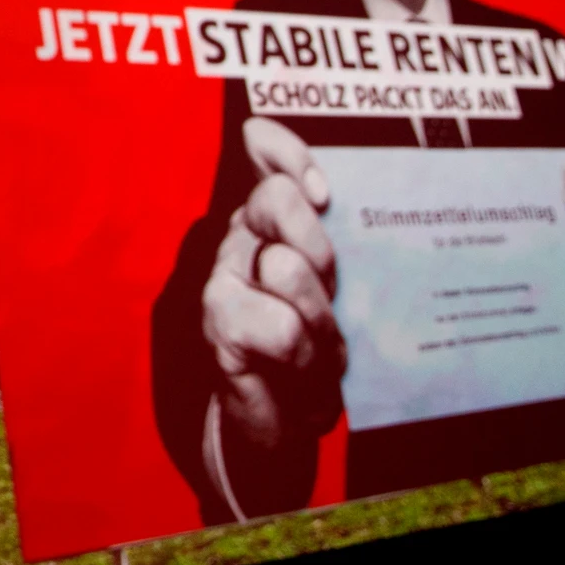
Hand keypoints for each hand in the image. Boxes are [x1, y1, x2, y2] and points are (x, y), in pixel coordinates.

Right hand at [201, 117, 345, 451]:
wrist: (284, 420)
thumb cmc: (319, 343)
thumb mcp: (340, 286)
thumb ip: (342, 240)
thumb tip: (345, 207)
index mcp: (270, 215)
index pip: (259, 144)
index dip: (288, 154)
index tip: (324, 195)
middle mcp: (240, 235)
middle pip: (277, 198)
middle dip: (320, 246)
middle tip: (332, 290)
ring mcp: (222, 278)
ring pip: (286, 267)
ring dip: (321, 316)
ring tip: (323, 342)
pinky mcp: (219, 324)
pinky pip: (282, 328)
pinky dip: (306, 355)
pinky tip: (301, 366)